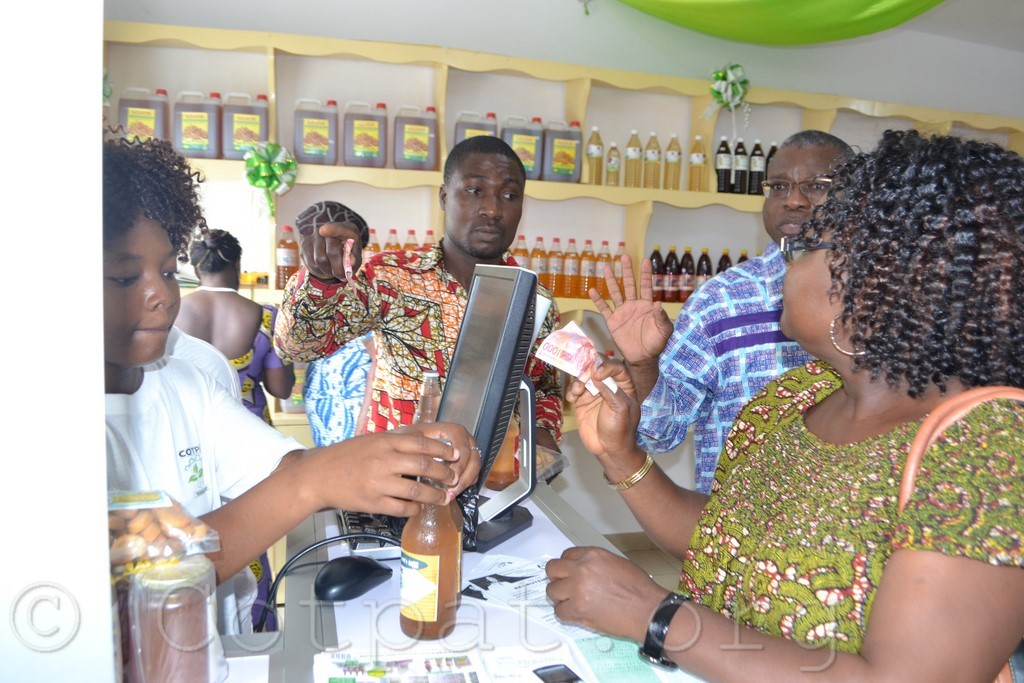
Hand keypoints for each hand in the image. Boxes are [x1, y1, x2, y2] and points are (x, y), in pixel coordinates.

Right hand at [295, 221, 362, 281]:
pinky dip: (319, 271)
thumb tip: (351, 262)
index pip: (337, 229)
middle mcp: (326, 228)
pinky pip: (311, 263)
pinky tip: (324, 269)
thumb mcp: (355, 257)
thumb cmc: (347, 254)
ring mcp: (314, 236)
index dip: (331, 230)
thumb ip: (355, 258)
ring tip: (333, 271)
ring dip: (328, 271)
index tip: (323, 231)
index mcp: (344, 229)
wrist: (333, 252)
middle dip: (338, 268)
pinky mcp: (304, 244)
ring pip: (320, 260)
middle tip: (342, 276)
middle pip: (331, 252)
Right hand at [311, 421, 477, 515]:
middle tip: (453, 479)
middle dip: (444, 474)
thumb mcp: (371, 440)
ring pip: (417, 491)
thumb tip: (426, 443)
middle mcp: (384, 460)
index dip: (443, 450)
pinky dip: (414, 508)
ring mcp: (379, 483)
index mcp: (385, 442)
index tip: (455, 455)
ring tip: (443, 497)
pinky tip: (418, 507)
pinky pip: (402, 508)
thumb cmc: (346, 456)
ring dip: (434, 496)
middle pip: (424, 467)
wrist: (318, 476)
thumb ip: (396, 442)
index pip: (422, 444)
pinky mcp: (373, 502)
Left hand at [546, 546, 665, 641]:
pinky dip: (565, 613)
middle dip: (556, 578)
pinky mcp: (578, 609)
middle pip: (552, 569)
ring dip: (559, 596)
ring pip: (551, 591)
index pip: (566, 555)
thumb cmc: (639, 589)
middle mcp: (582, 569)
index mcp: (593, 555)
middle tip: (563, 585)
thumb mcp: (617, 563)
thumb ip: (595, 563)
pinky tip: (574, 612)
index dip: (566, 565)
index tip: (568, 572)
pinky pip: (559, 611)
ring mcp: (578, 589)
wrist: (648, 610)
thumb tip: (582, 569)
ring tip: (570, 601)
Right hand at [565, 358, 641, 462]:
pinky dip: (571, 392)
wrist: (609, 450)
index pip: (616, 367)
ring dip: (578, 381)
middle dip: (588, 369)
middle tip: (582, 376)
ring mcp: (594, 394)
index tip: (597, 373)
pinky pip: (574, 391)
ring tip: (577, 391)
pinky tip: (572, 399)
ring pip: (583, 378)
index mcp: (623, 386)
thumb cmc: (621, 430)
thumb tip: (596, 373)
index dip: (606, 366)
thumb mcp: (621, 409)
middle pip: (596, 368)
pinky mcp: (582, 402)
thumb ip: (610, 390)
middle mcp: (608, 386)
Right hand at [592, 256, 673, 365]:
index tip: (645, 260)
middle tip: (624, 256)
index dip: (646, 273)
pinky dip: (598, 300)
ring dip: (611, 280)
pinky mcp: (613, 321)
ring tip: (606, 267)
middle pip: (629, 284)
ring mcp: (622, 312)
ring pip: (615, 292)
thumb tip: (658, 303)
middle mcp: (634, 305)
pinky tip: (592, 290)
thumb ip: (661, 317)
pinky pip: (604, 309)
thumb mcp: (664, 331)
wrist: (643, 358)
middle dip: (627, 270)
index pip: (646, 286)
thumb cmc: (656, 344)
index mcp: (647, 305)